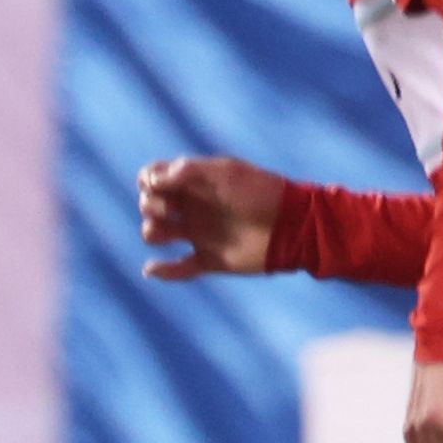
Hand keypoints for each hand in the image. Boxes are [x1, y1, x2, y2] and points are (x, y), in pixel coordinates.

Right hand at [137, 155, 283, 279]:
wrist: (295, 226)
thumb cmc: (261, 192)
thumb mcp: (226, 172)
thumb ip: (188, 171)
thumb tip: (152, 181)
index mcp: (195, 183)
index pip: (154, 178)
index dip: (148, 180)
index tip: (157, 184)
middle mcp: (193, 207)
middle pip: (149, 205)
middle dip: (150, 205)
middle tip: (170, 209)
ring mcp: (199, 234)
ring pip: (156, 234)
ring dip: (151, 233)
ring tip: (165, 235)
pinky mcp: (209, 260)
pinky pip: (178, 268)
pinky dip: (162, 270)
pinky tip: (152, 269)